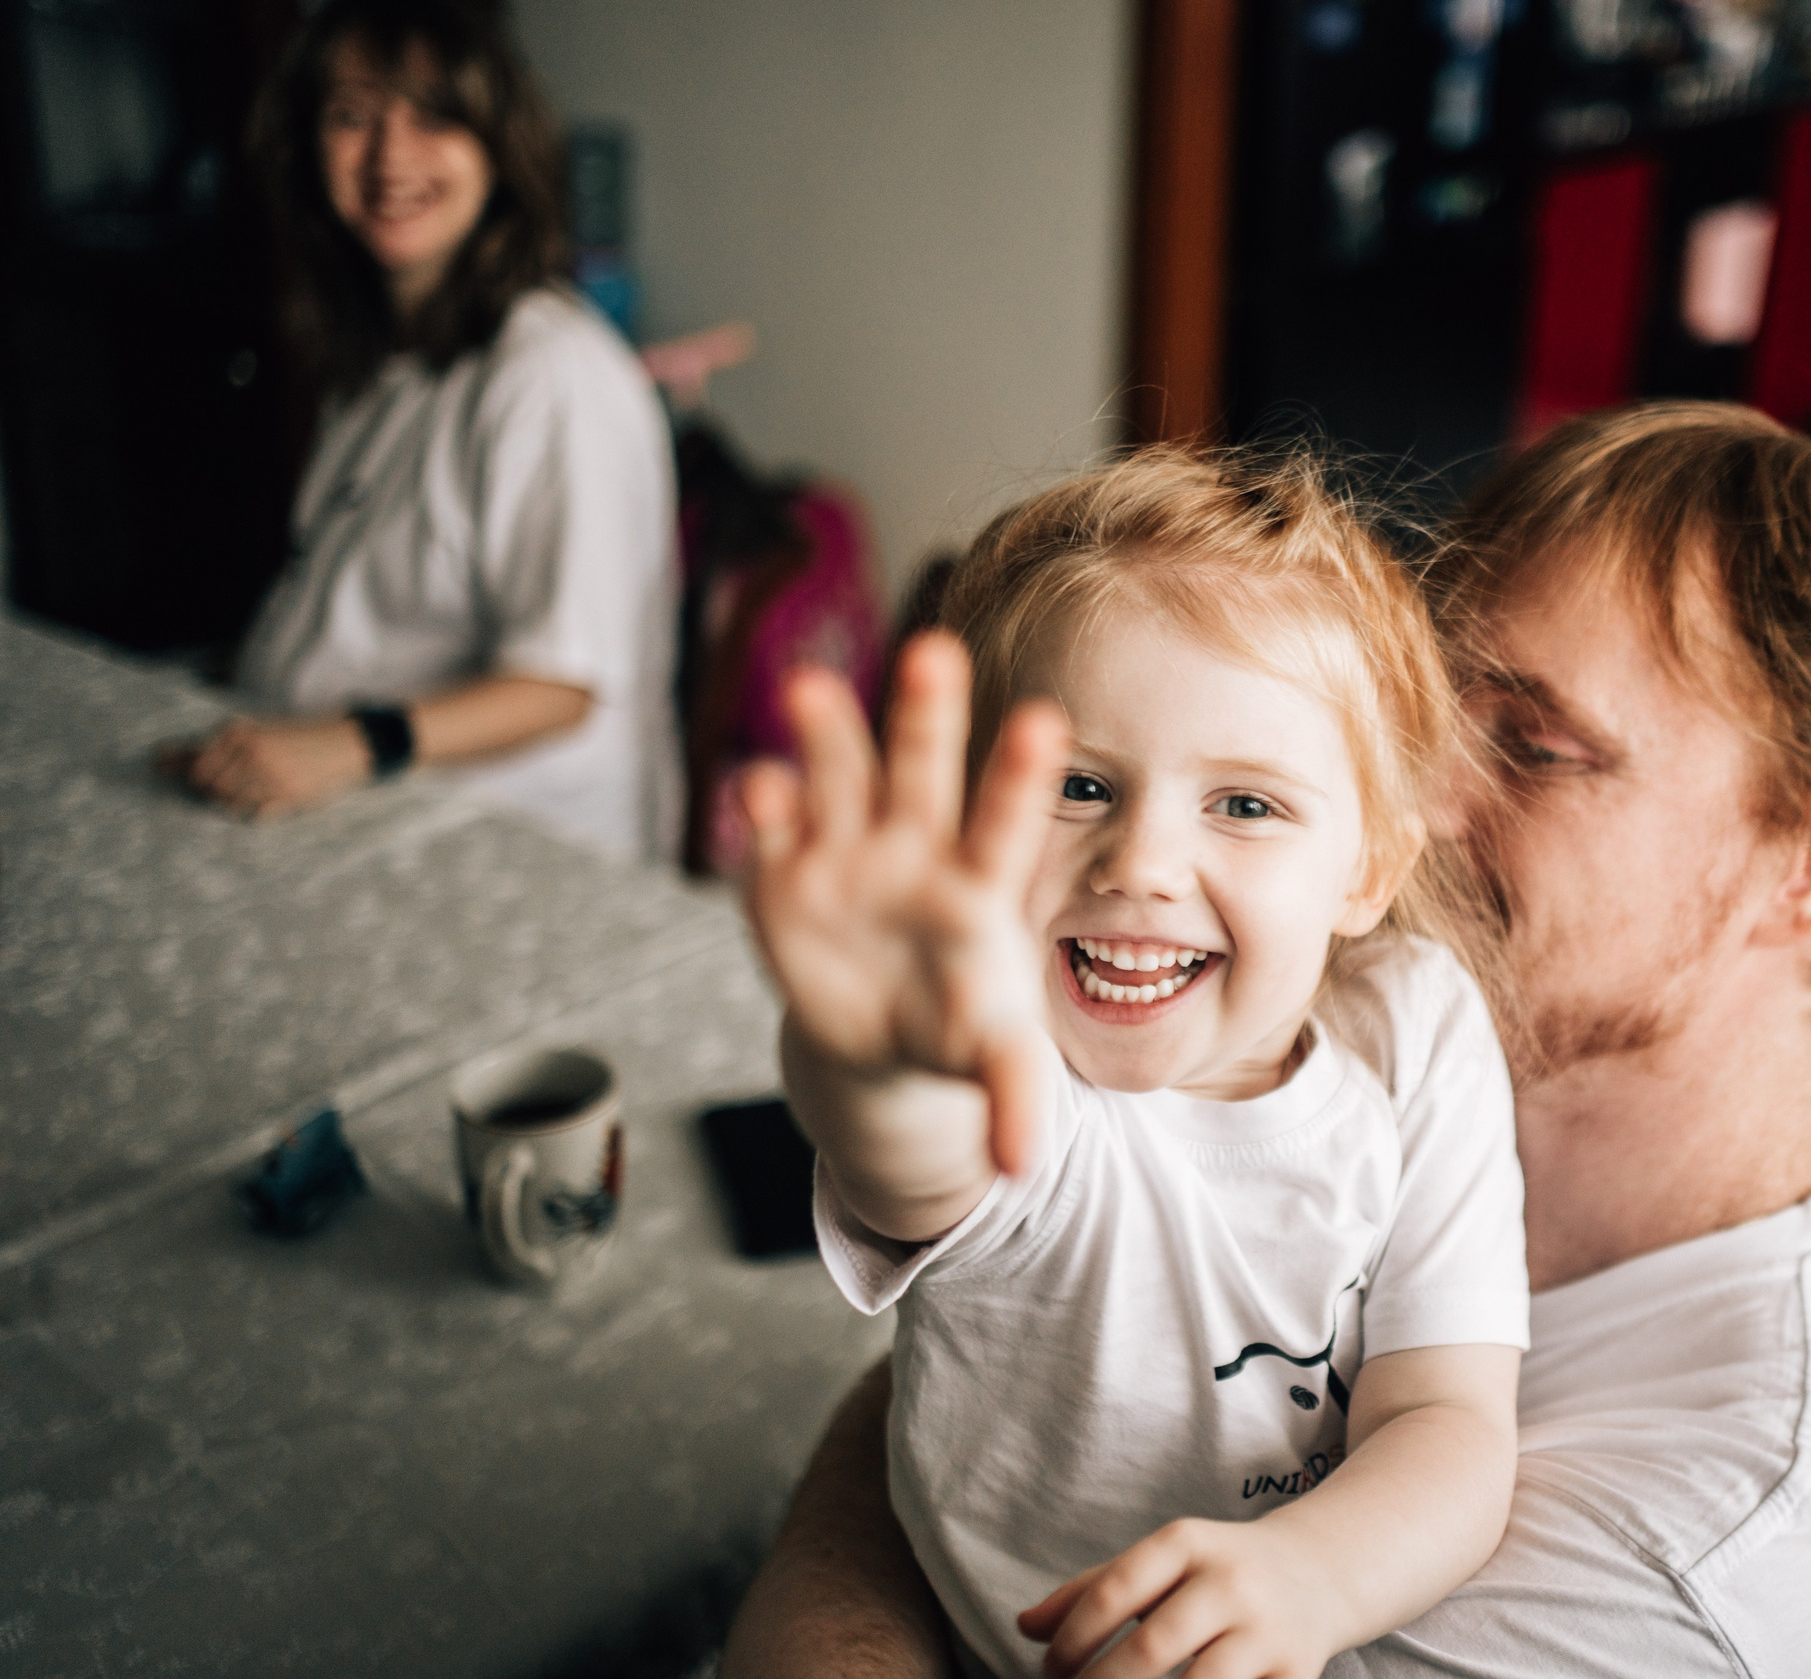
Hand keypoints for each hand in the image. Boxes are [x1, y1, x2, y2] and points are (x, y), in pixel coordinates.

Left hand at [166, 716, 371, 818]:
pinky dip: (252, 807)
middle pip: (208, 785)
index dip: (187, 771)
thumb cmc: (294, 737)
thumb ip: (205, 747)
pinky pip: (252, 812)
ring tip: (253, 785)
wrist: (344, 743)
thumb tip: (157, 759)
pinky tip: (266, 795)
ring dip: (233, 798)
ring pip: (228, 801)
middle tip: (235, 778)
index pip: (195, 764)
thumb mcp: (253, 733)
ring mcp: (269, 777)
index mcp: (240, 733)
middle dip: (213, 786)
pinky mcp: (286, 796)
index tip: (184, 772)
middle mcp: (251, 753)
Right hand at [740, 635, 1067, 1176]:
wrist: (881, 1032)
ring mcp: (845, 857)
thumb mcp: (993, 1059)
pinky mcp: (783, 881)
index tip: (1046, 721)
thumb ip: (1013, 1096)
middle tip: (934, 651)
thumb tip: (1024, 1167)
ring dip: (827, 737)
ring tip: (811, 688)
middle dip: (924, 717)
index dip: (1019, 777)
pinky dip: (762, 813)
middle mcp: (913, 851)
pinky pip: (772, 839)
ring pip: (839, 782)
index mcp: (978, 885)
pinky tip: (756, 785)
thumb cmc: (955, 1024)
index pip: (1005, 821)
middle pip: (922, 773)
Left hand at [1020, 1517, 1351, 1678]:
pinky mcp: (1298, 1672)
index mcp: (1187, 1543)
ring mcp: (1268, 1630)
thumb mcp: (1161, 1562)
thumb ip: (1091, 1590)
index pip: (1115, 1589)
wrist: (1321, 1570)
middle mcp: (1231, 1581)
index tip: (1051, 1672)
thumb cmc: (1218, 1572)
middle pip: (1154, 1644)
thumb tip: (1024, 1628)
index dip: (1072, 1638)